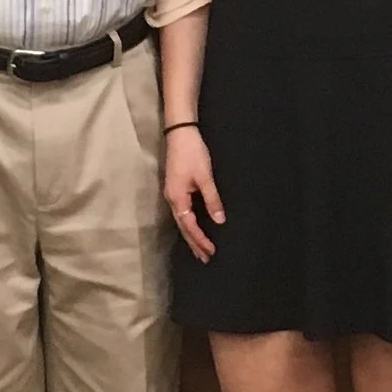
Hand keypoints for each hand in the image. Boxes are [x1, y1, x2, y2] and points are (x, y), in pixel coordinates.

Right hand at [163, 126, 224, 263]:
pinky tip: (193, 227)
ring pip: (182, 221)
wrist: (180, 132)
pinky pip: (182, 213)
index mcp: (177, 198)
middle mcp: (171, 199)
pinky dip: (189, 224)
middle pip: (183, 227)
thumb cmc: (192, 153)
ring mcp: (172, 194)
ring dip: (191, 236)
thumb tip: (219, 220)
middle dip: (194, 243)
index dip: (200, 240)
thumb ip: (212, 200)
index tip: (211, 252)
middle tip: (205, 258)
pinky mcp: (175, 188)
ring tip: (200, 249)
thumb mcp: (205, 177)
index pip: (189, 226)